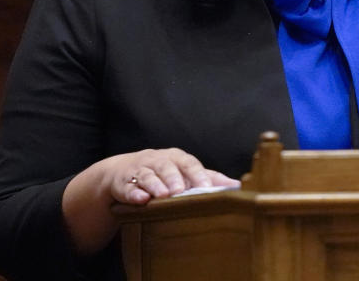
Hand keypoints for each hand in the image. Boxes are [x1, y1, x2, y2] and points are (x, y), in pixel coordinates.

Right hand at [63, 147, 240, 254]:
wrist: (123, 173)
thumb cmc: (163, 174)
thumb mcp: (184, 173)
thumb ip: (209, 179)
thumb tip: (236, 185)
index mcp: (176, 158)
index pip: (189, 163)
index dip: (198, 175)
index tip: (208, 189)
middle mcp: (158, 160)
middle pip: (167, 166)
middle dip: (175, 178)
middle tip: (181, 190)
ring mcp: (139, 170)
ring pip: (147, 175)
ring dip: (155, 185)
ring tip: (163, 195)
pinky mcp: (122, 183)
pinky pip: (127, 187)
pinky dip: (133, 193)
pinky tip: (140, 200)